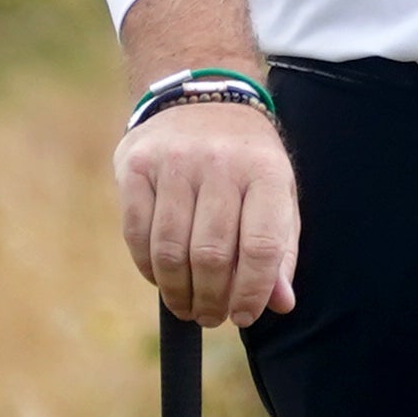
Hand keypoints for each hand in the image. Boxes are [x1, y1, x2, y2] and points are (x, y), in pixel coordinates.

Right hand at [117, 91, 299, 327]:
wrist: (202, 99)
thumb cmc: (246, 164)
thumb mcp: (277, 196)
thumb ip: (281, 250)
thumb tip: (280, 304)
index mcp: (265, 172)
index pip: (261, 247)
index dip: (251, 293)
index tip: (243, 317)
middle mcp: (220, 163)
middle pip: (212, 255)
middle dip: (211, 300)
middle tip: (210, 318)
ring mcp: (174, 162)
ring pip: (171, 249)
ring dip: (178, 292)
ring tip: (187, 306)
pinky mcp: (136, 165)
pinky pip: (137, 233)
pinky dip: (148, 267)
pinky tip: (161, 278)